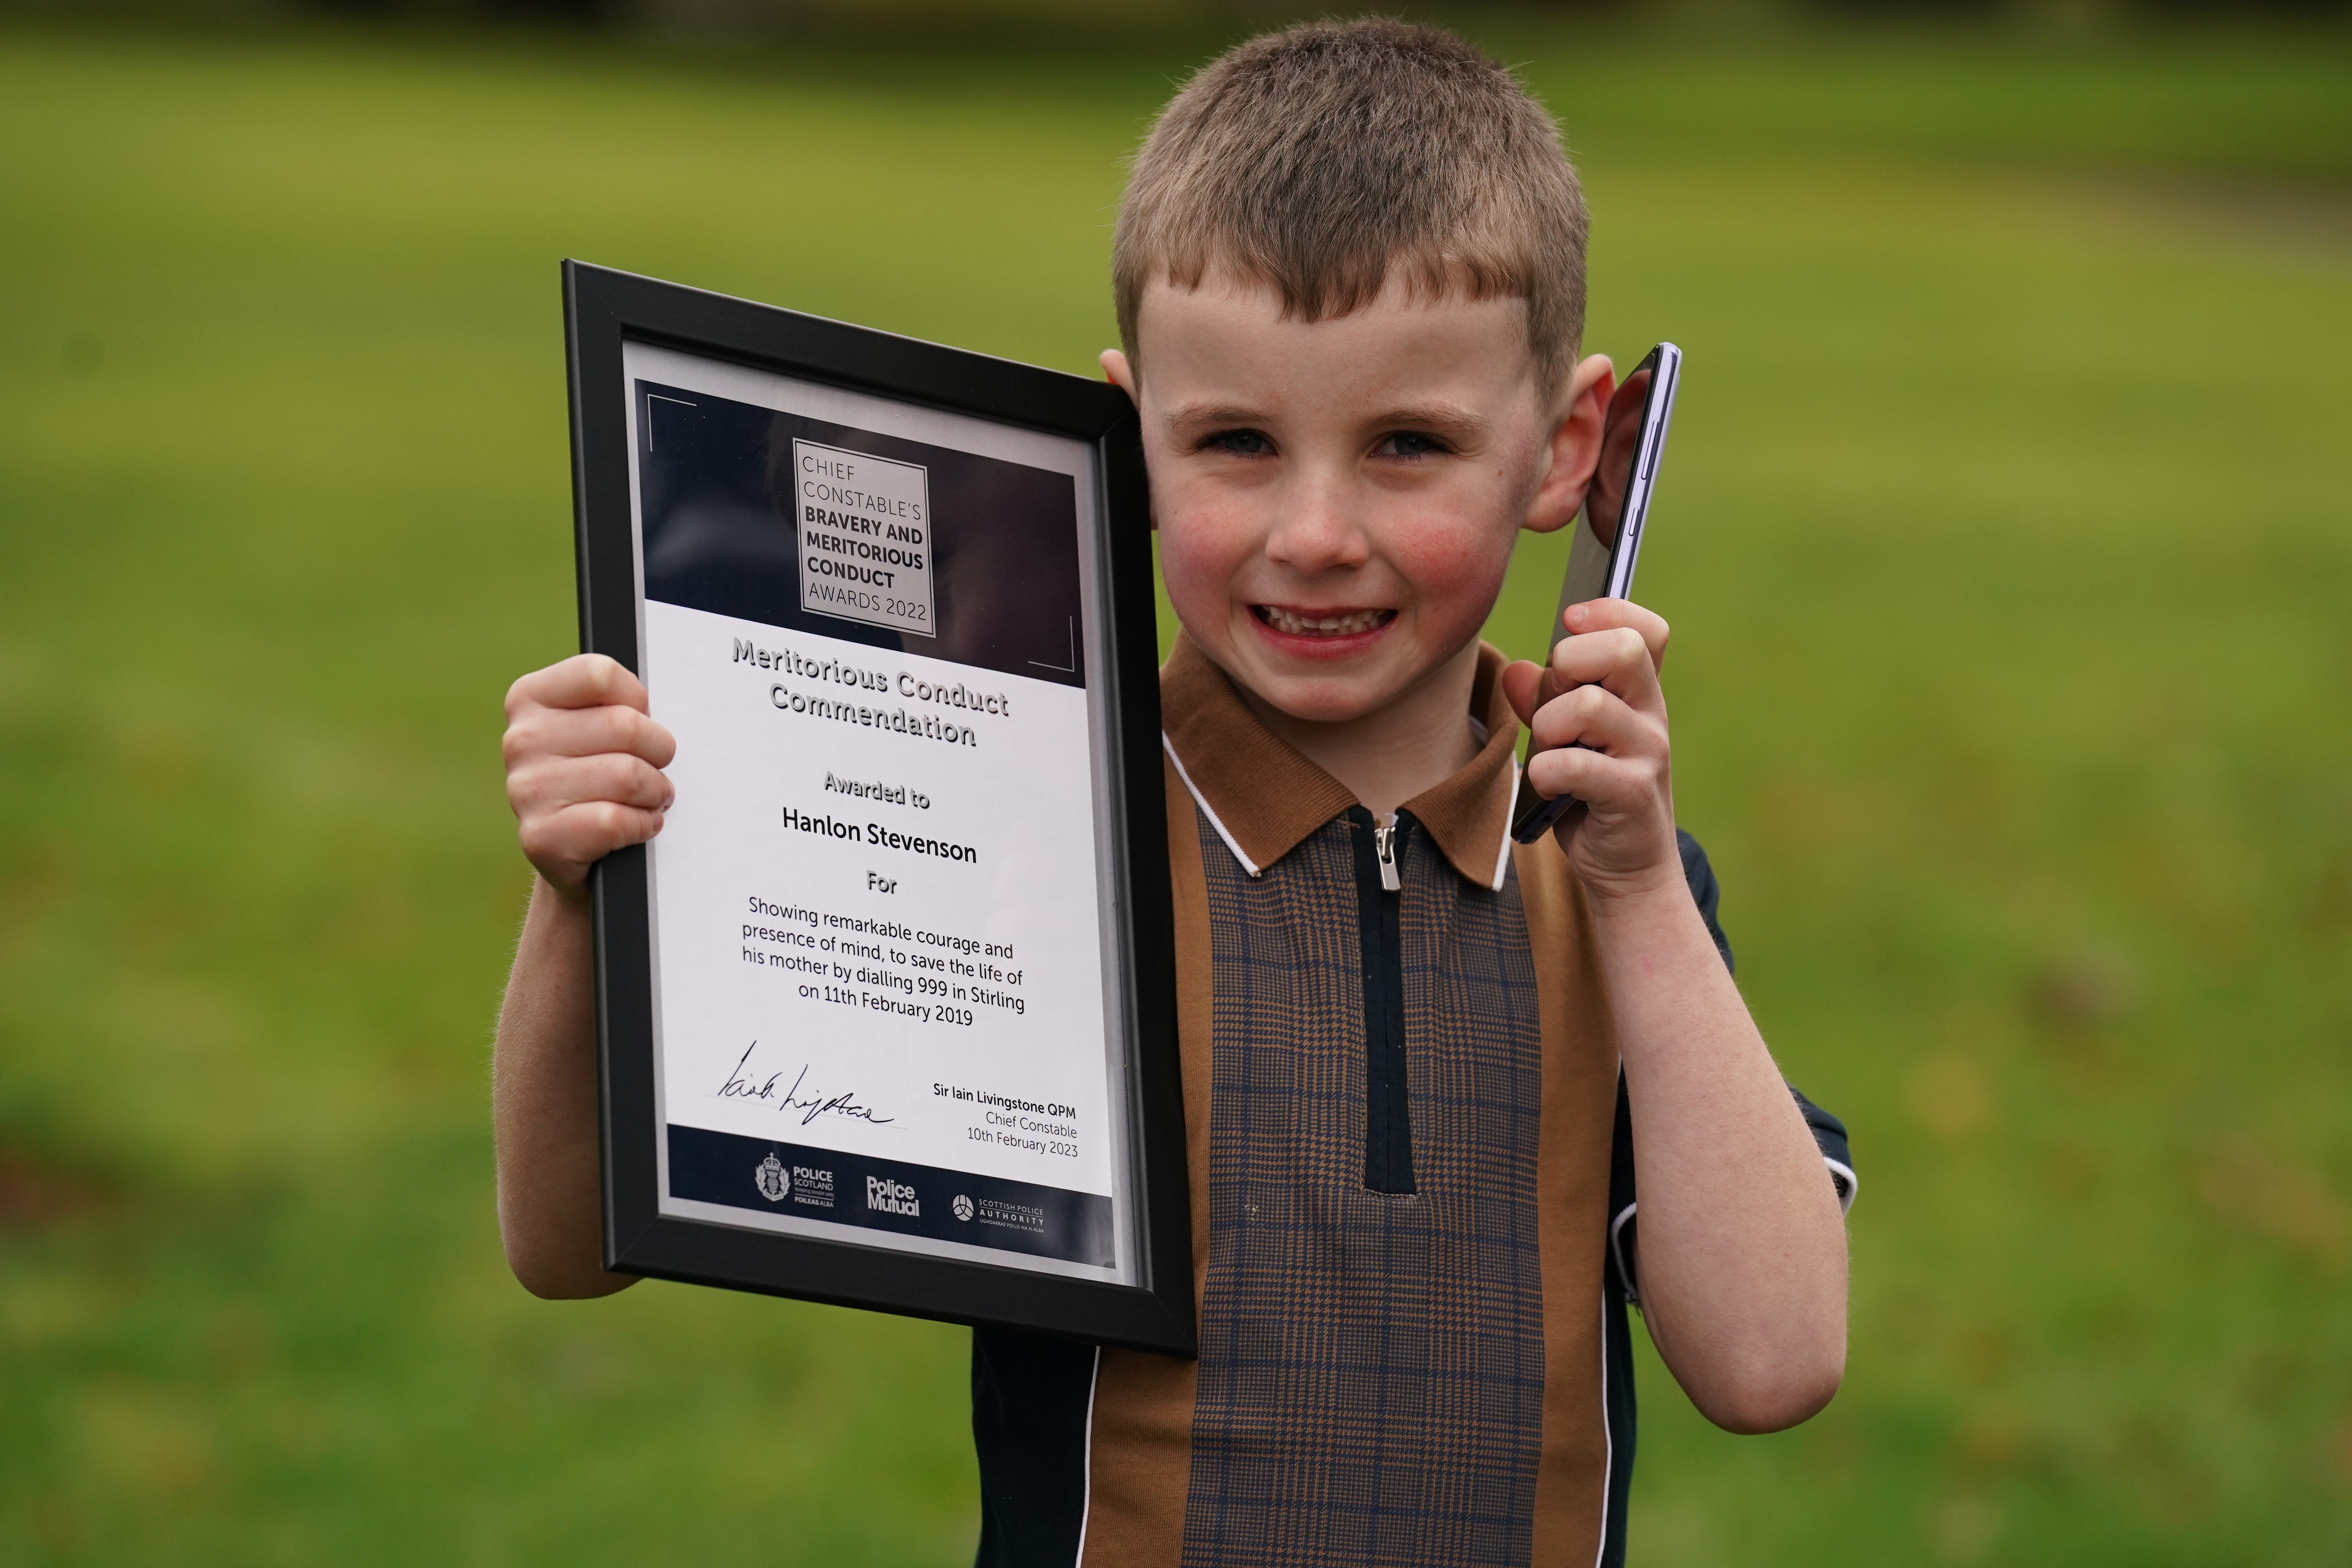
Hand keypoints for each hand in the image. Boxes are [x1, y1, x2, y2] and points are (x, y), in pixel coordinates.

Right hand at [502, 654, 676, 898]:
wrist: (573, 847)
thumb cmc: (597, 774)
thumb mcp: (599, 724)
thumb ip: (617, 703)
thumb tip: (654, 704)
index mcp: (531, 698)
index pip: (600, 674)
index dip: (637, 699)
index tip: (639, 719)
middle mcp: (521, 740)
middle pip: (624, 726)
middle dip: (658, 750)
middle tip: (655, 766)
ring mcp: (526, 790)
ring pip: (626, 775)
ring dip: (655, 791)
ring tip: (649, 797)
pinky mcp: (541, 837)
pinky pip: (615, 821)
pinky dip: (642, 824)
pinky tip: (637, 825)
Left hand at [1499, 599, 1677, 900]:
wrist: (1625, 866)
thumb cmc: (1590, 793)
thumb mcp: (1562, 738)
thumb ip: (1542, 700)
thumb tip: (1517, 670)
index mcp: (1637, 692)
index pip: (1645, 629)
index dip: (1607, 612)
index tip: (1569, 624)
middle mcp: (1650, 714)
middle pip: (1623, 649)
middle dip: (1570, 663)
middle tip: (1557, 701)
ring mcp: (1647, 753)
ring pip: (1589, 705)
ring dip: (1549, 725)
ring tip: (1550, 750)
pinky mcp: (1633, 793)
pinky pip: (1575, 765)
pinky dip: (1547, 771)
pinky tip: (1549, 785)